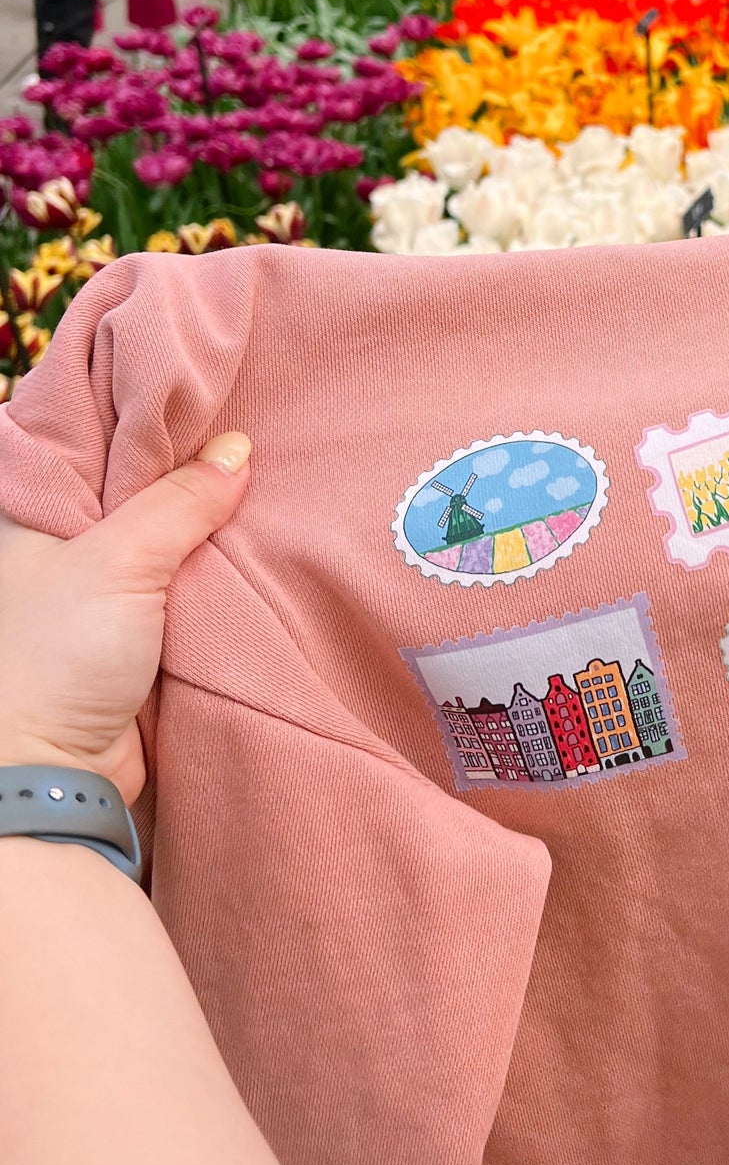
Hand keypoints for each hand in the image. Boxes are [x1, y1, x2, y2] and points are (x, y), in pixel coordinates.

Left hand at [0, 433, 250, 802]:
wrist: (52, 772)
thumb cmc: (53, 658)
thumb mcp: (119, 563)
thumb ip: (180, 503)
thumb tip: (237, 449)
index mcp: (28, 509)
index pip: (90, 437)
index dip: (145, 415)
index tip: (205, 393)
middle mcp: (56, 540)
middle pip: (133, 484)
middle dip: (188, 468)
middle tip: (249, 433)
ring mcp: (95, 585)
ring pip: (161, 534)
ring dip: (206, 524)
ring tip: (263, 482)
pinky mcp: (130, 628)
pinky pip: (178, 582)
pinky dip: (210, 570)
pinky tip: (251, 546)